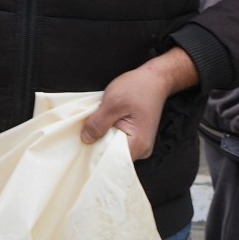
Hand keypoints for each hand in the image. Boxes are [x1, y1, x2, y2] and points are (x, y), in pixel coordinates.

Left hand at [82, 48, 198, 159]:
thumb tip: (85, 139)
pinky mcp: (136, 138)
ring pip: (114, 148)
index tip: (83, 145)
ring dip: (103, 138)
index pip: (111, 161)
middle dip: (98, 145)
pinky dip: (109, 133)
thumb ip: (98, 123)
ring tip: (97, 126)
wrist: (155, 79)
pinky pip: (118, 141)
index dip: (95, 154)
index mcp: (138, 145)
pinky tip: (104, 124)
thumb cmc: (138, 88)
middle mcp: (142, 150)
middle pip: (112, 156)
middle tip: (86, 132)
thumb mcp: (112, 103)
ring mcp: (140, 145)